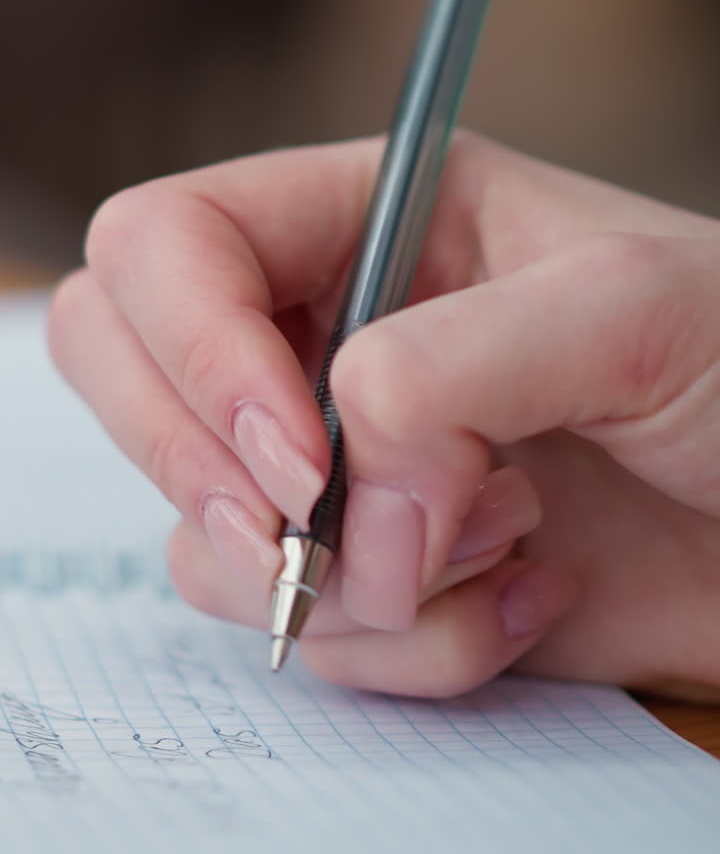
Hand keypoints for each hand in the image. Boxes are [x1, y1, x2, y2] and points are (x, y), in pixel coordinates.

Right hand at [49, 134, 719, 698]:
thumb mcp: (627, 310)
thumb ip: (453, 366)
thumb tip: (340, 482)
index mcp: (374, 212)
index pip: (171, 241)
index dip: (196, 346)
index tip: (299, 456)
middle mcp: (332, 325)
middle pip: (123, 364)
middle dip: (200, 465)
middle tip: (310, 522)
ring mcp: (340, 455)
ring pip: (202, 525)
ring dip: (345, 574)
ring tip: (504, 533)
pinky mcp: (371, 566)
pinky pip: (298, 626)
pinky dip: (404, 645)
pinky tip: (522, 596)